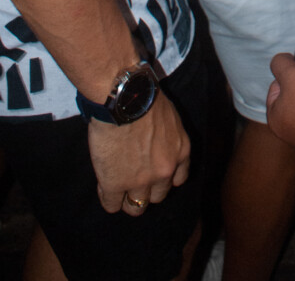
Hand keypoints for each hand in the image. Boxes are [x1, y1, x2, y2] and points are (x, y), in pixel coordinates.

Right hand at [88, 91, 190, 215]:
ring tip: (118, 189)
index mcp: (181, 151)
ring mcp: (140, 181)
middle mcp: (165, 171)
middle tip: (133, 179)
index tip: (153, 174)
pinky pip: (112, 205)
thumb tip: (153, 143)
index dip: (163, 178)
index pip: (178, 179)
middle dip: (147, 190)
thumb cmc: (145, 98)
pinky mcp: (115, 185)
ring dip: (128, 199)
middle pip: (157, 196)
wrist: (125, 99)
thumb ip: (166, 138)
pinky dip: (108, 198)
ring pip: (137, 207)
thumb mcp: (168, 117)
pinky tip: (104, 185)